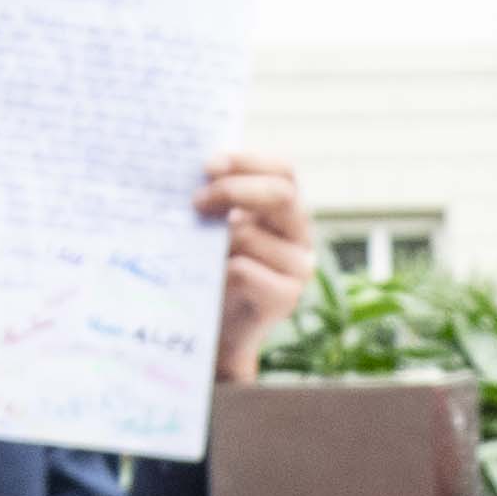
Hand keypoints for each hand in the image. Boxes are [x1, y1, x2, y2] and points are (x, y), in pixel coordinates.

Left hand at [202, 156, 315, 380]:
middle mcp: (301, 236)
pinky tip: (210, 281)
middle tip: (195, 202)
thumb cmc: (215, 272)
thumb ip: (220, 200)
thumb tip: (197, 169)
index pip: (284, 170)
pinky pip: (242, 269)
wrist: (220, 334)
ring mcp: (299, 268)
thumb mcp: (219, 228)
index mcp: (288, 212)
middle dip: (232, 190)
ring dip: (214, 240)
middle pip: (281, 194)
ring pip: (251, 234)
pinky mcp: (286, 298)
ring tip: (195, 251)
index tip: (207, 164)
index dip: (247, 161)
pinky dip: (217, 271)